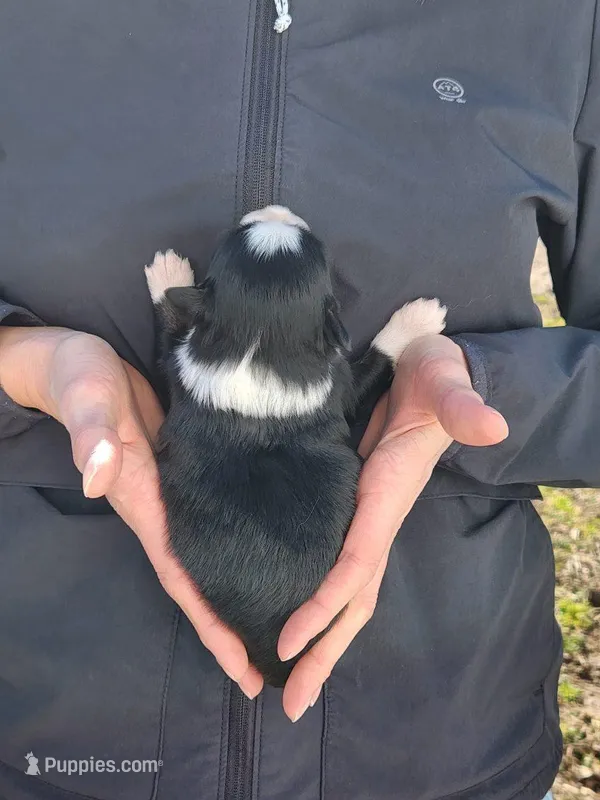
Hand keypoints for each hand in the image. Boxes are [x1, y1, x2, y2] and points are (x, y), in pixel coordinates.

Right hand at [0, 327, 262, 698]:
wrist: (74, 361)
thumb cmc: (79, 379)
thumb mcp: (87, 397)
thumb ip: (92, 433)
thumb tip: (98, 473)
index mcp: (143, 502)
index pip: (182, 574)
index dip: (211, 620)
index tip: (242, 666)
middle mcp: (159, 509)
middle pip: (199, 579)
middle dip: (230, 625)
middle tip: (271, 669)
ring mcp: (172, 492)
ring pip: (209, 554)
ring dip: (236, 592)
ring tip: (278, 622)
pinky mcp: (185, 471)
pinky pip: (214, 520)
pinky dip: (236, 546)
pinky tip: (264, 554)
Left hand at [278, 334, 508, 721]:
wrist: (434, 375)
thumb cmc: (438, 379)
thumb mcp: (448, 385)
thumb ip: (464, 405)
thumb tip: (490, 424)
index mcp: (387, 500)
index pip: (355, 565)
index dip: (324, 604)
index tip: (288, 641)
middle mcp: (378, 520)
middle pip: (353, 601)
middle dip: (324, 653)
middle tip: (289, 705)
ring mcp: (367, 518)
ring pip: (345, 592)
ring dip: (321, 639)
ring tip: (290, 681)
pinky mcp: (355, 507)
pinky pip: (336, 564)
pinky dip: (317, 598)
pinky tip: (293, 616)